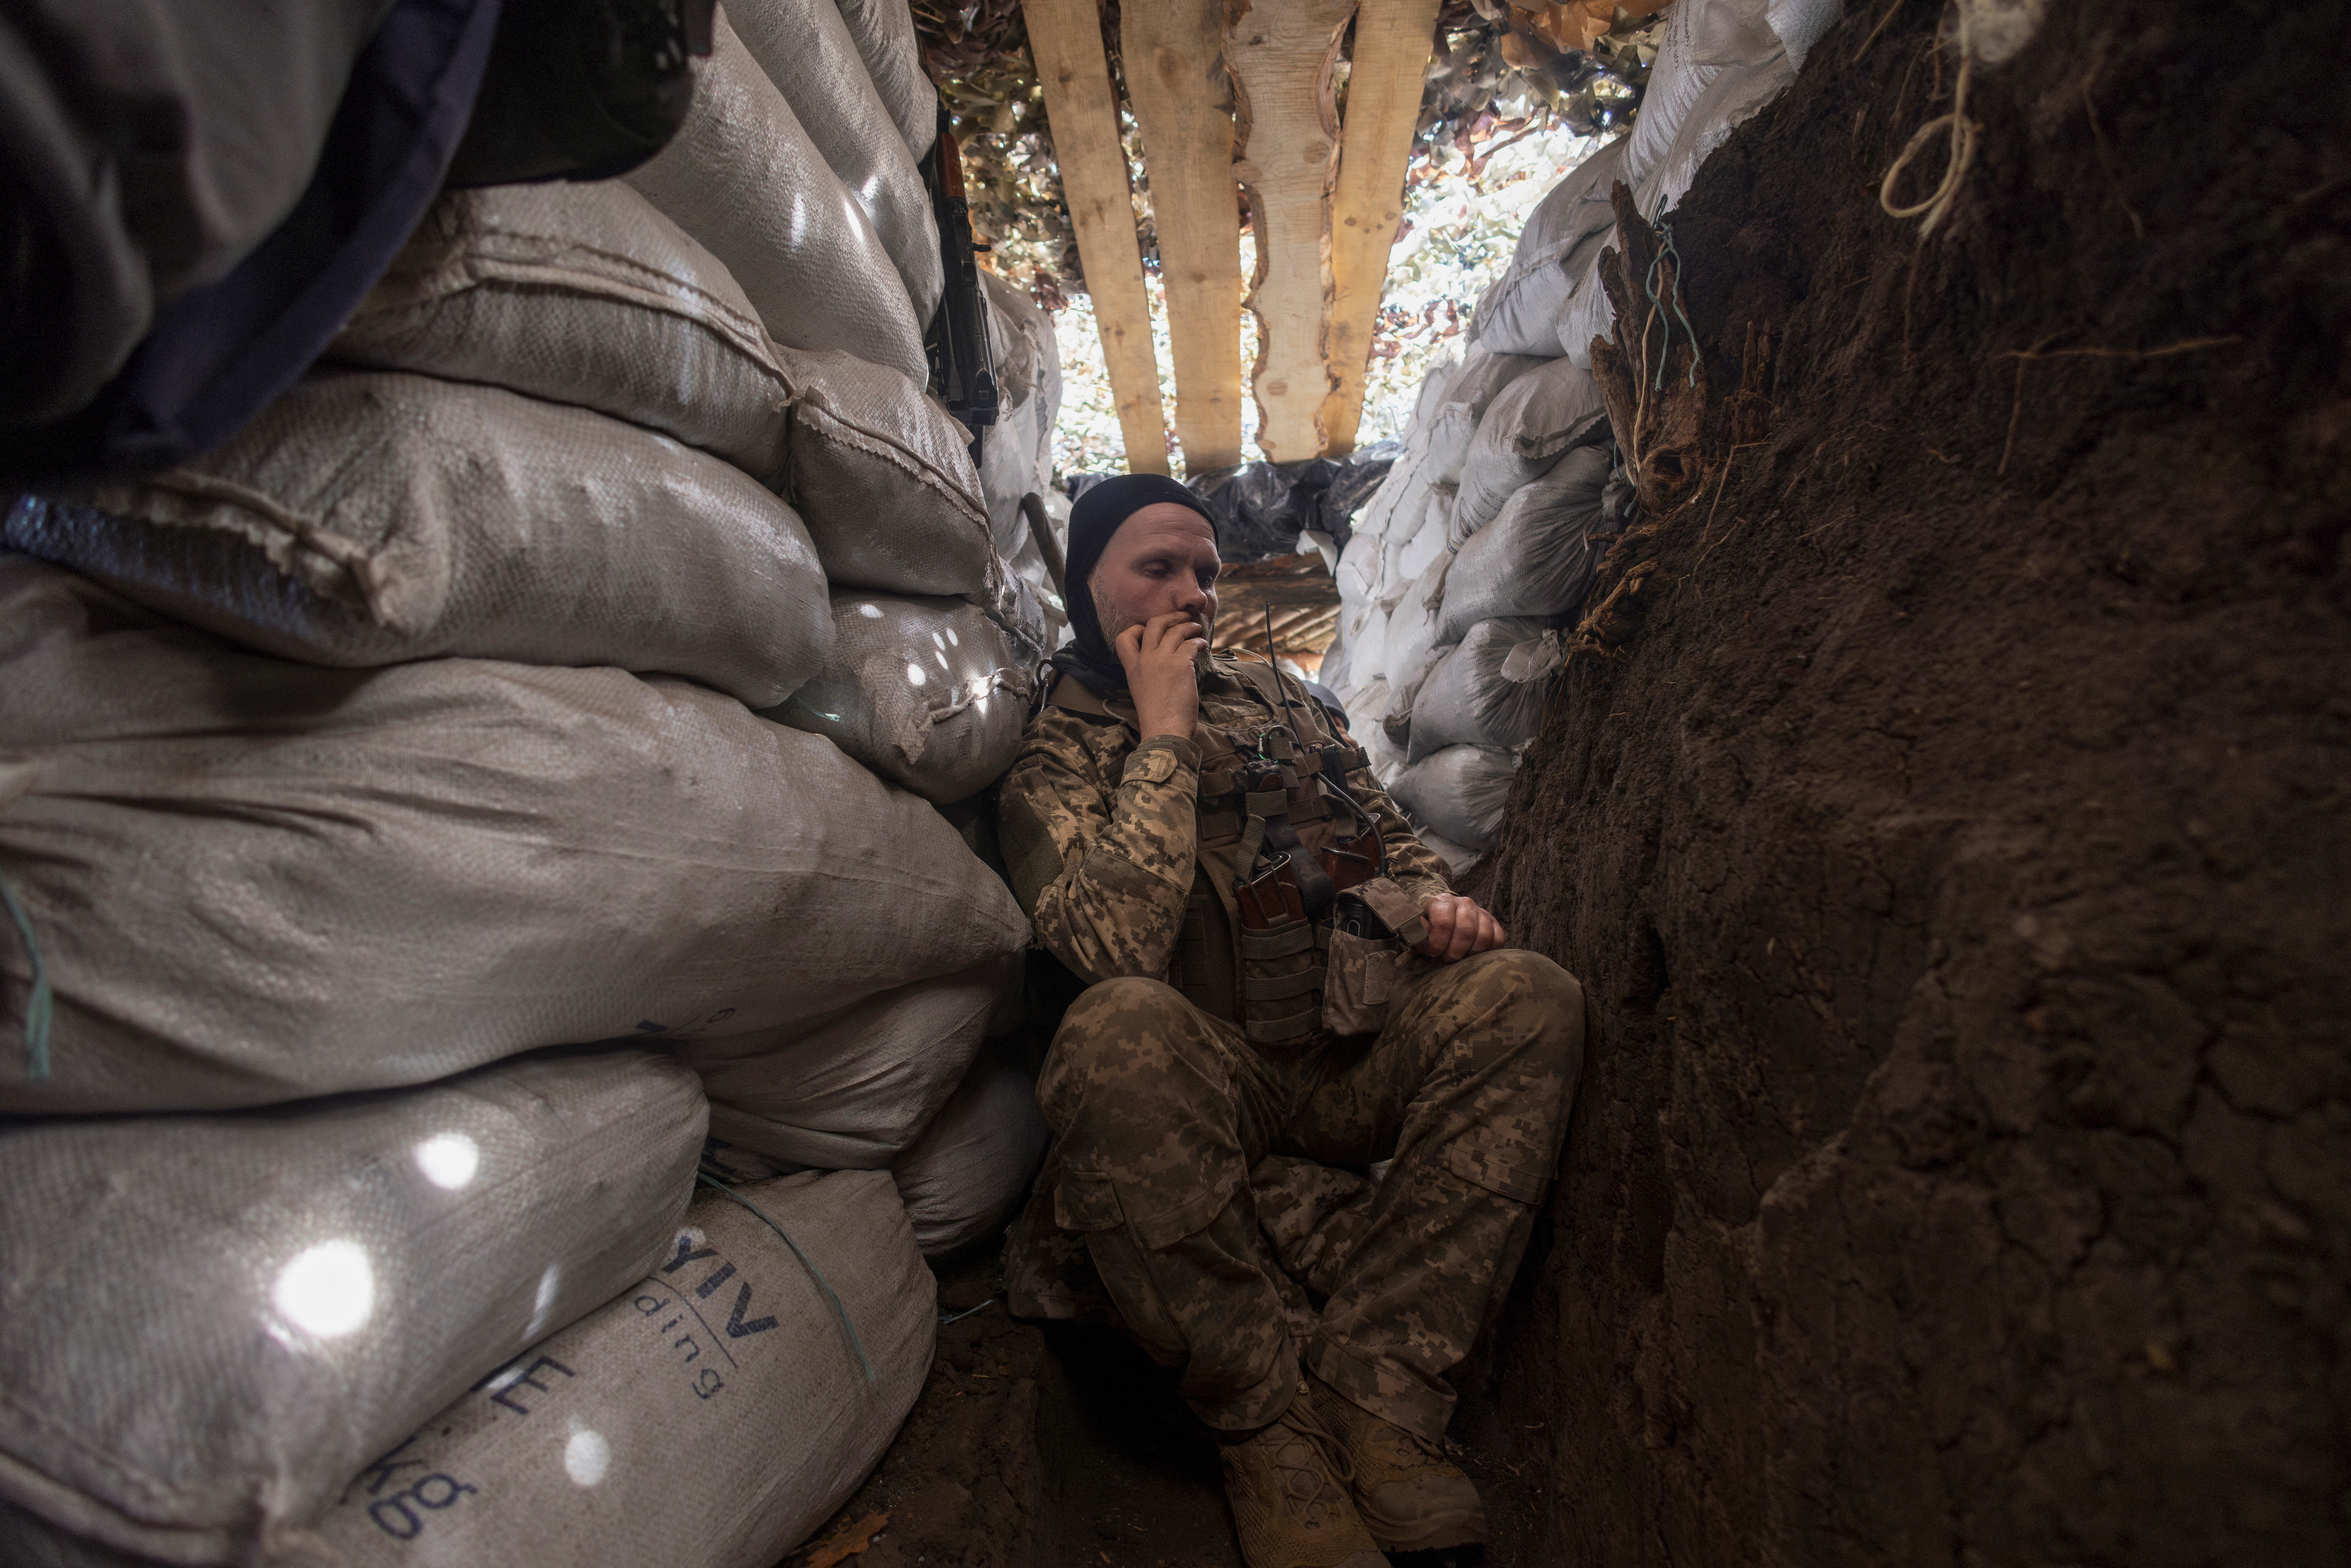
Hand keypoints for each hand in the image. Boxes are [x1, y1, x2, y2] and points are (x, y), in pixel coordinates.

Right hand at [1116, 610, 1206, 742]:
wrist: (1164, 730)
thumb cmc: (1156, 716)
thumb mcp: (1142, 690)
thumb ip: (1147, 673)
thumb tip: (1164, 663)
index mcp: (1132, 668)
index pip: (1124, 638)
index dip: (1136, 628)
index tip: (1149, 629)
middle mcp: (1145, 659)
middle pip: (1154, 624)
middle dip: (1170, 616)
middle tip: (1182, 617)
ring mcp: (1162, 660)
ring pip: (1175, 630)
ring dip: (1189, 626)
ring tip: (1196, 629)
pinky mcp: (1181, 664)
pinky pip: (1191, 644)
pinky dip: (1199, 642)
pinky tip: (1202, 646)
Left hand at [1414, 895, 1506, 962]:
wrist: (1442, 911)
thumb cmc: (1428, 923)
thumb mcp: (1417, 925)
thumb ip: (1418, 931)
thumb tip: (1423, 938)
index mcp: (1443, 901)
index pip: (1444, 923)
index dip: (1438, 943)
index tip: (1434, 952)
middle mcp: (1464, 903)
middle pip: (1466, 931)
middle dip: (1455, 952)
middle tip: (1447, 958)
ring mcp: (1481, 912)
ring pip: (1484, 936)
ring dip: (1471, 953)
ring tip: (1460, 957)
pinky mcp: (1493, 922)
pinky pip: (1498, 938)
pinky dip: (1488, 950)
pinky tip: (1475, 955)